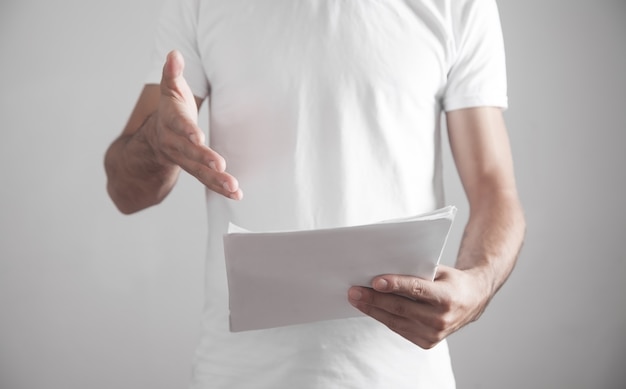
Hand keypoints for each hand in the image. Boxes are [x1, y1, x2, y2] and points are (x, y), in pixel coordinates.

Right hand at [148, 50, 242, 199]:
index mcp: (171, 122)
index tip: (198, 137)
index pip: (179, 126)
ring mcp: (185, 160)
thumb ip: (172, 73)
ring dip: (216, 180)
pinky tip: (237, 194)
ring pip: (199, 172)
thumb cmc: (170, 109)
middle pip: (190, 153)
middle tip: (220, 165)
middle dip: (204, 159)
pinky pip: (208, 181)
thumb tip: (174, 54)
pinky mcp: (196, 170)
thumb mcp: (170, 90)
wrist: (156, 139)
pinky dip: (222, 188)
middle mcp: (176, 144)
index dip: (187, 132)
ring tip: (234, 187)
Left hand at [347, 265, 489, 348]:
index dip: (394, 285)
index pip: (416, 290)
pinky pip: (399, 328)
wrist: (472, 301)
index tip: (375, 281)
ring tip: (356, 299)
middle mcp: (441, 318)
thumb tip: (383, 269)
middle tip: (354, 290)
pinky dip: (383, 318)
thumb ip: (416, 271)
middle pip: (400, 308)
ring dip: (372, 310)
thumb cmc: (451, 281)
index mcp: (446, 297)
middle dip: (374, 299)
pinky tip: (370, 309)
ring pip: (395, 321)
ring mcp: (434, 333)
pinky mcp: (426, 342)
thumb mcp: (439, 271)